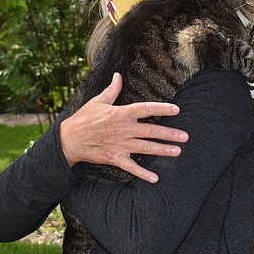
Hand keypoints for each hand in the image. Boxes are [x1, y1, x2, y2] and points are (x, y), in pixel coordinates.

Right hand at [58, 73, 187, 183]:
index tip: (177, 110)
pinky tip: (155, 178)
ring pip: (145, 148)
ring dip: (162, 150)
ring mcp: (120, 144)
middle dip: (169, 134)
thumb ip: (112, 89)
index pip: (146, 109)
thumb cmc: (83, 119)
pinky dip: (143, 173)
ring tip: (177, 151)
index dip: (162, 109)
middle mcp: (123, 129)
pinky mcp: (114, 158)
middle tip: (185, 137)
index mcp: (121, 113)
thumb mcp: (98, 101)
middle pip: (151, 131)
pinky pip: (131, 167)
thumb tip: (118, 75)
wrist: (68, 140)